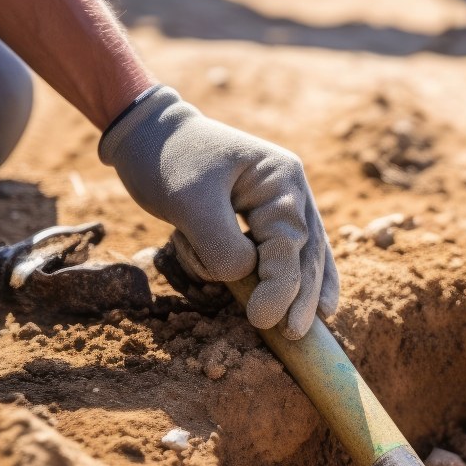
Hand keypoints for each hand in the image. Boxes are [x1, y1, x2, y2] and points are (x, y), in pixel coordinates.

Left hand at [100, 85, 337, 337]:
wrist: (148, 132)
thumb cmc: (166, 160)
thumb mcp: (189, 203)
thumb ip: (222, 245)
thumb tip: (246, 278)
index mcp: (279, 179)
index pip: (287, 242)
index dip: (281, 286)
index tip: (265, 321)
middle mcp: (290, 189)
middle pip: (308, 250)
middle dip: (302, 294)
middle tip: (294, 333)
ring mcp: (283, 201)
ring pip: (306, 252)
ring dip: (306, 288)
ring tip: (317, 322)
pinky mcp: (265, 215)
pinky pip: (290, 251)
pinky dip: (297, 275)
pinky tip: (316, 301)